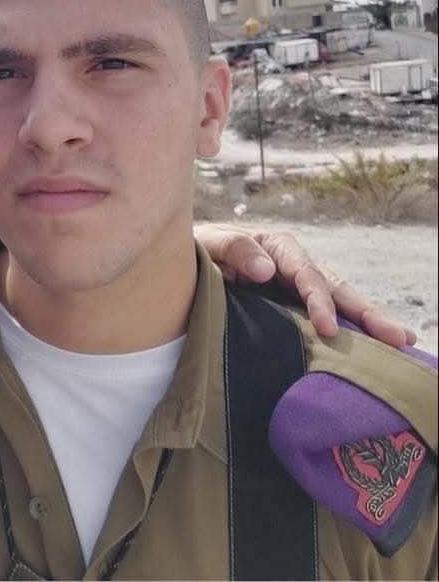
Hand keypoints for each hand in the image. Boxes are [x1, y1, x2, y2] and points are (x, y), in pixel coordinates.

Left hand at [194, 223, 415, 348]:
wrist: (184, 261)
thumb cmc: (197, 249)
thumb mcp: (209, 242)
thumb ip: (234, 249)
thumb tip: (265, 270)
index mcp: (278, 246)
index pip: (305, 274)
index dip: (318, 300)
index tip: (328, 328)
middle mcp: (295, 264)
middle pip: (334, 286)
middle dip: (365, 311)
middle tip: (396, 336)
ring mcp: (297, 285)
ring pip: (338, 300)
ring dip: (367, 320)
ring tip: (402, 340)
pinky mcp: (293, 304)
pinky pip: (325, 314)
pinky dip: (349, 327)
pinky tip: (374, 345)